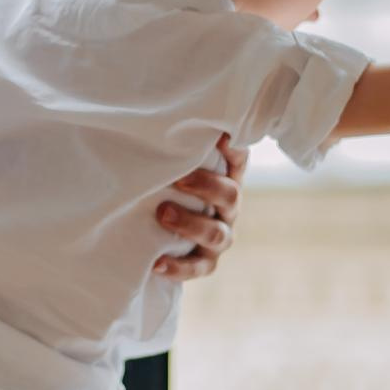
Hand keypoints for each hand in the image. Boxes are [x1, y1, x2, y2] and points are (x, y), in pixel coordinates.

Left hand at [153, 134, 248, 281]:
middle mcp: (228, 207)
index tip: (219, 138)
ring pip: (217, 234)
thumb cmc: (161, 186)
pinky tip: (157, 263)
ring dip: (192, 224)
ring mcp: (219, 236)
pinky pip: (198, 268)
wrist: (152, 233)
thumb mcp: (169, 165)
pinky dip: (178, 268)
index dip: (233, 150)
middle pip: (230, 196)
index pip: (238, 160)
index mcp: (225, 178)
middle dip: (206, 187)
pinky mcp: (204, 263)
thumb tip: (174, 121)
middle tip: (178, 179)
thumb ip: (175, 147)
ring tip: (163, 214)